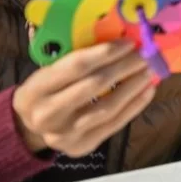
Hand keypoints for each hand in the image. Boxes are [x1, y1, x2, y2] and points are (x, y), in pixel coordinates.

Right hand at [12, 40, 155, 156]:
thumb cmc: (47, 89)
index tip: (129, 42)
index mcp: (35, 89)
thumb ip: (73, 56)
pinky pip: (114, 124)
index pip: (76, 66)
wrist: (30, 128)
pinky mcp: (81, 146)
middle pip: (94, 86)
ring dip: (134, 86)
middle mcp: (47, 114)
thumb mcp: (48, 71)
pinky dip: (135, 106)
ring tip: (150, 71)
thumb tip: (115, 35)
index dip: (106, 52)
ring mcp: (64, 134)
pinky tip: (147, 91)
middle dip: (124, 67)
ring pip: (108, 107)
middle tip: (145, 54)